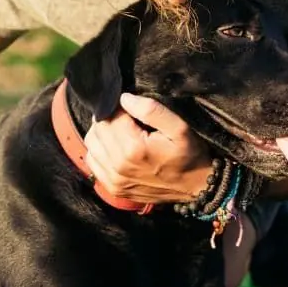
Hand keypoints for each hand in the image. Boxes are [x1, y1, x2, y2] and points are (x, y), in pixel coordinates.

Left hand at [84, 93, 212, 204]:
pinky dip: (100, 151)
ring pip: (91, 143)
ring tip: (122, 133)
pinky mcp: (113, 188)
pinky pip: (92, 161)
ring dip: (103, 134)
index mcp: (134, 148)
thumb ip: (151, 110)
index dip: (120, 107)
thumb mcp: (179, 127)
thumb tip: (124, 98)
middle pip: (98, 129)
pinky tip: (116, 148)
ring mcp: (114, 180)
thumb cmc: (189, 154)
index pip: (110, 116)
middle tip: (128, 120)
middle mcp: (119, 166)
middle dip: (110, 119)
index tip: (133, 110)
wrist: (195, 187)